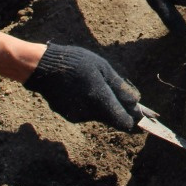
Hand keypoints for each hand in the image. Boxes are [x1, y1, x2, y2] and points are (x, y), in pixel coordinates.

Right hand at [23, 43, 140, 130]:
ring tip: (98, 86)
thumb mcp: (102, 68)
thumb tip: (137, 102)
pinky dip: (90, 105)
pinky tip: (83, 89)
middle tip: (127, 99)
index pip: (123, 122)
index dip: (135, 121)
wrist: (41, 67)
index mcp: (99, 99)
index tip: (144, 120)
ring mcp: (77, 116)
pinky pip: (86, 113)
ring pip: (99, 115)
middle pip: (112, 119)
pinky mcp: (68, 115)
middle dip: (121, 111)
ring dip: (104, 106)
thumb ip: (120, 87)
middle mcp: (89, 112)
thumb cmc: (75, 62)